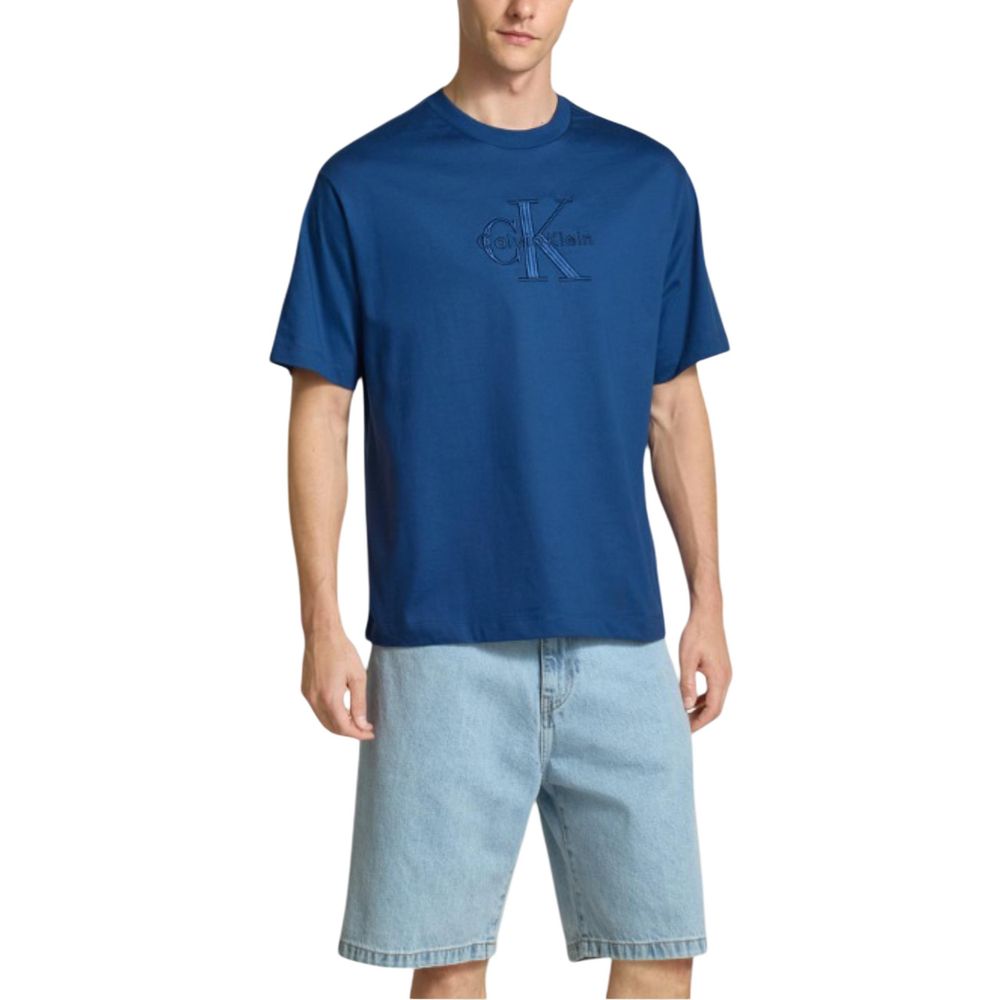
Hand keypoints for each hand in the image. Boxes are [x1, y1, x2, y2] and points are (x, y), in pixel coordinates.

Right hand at [300, 631, 374, 739]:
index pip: (344, 727)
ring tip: (357, 721)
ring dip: (340, 725)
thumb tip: (362, 724)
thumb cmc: (342, 651)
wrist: (321, 634)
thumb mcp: (358, 677)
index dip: (358, 733)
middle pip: (332, 727)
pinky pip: (318, 710)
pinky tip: (343, 710)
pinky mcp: (305, 689)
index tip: (371, 733)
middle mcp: (315, 700)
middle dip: (350, 732)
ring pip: (324, 720)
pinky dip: (330, 715)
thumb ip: (359, 703)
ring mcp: (308, 695)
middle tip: (366, 729)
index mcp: (329, 698)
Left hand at [678, 610, 731, 732]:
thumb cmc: (696, 633)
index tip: (684, 731)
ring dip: (700, 709)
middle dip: (699, 719)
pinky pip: (713, 689)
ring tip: (683, 716)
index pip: (712, 710)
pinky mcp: (720, 667)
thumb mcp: (687, 659)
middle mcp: (726, 678)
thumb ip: (687, 683)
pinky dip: (702, 698)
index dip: (699, 722)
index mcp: (719, 678)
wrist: (708, 614)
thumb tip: (686, 706)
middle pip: (715, 708)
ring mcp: (725, 673)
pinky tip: (689, 699)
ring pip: (714, 699)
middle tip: (682, 728)